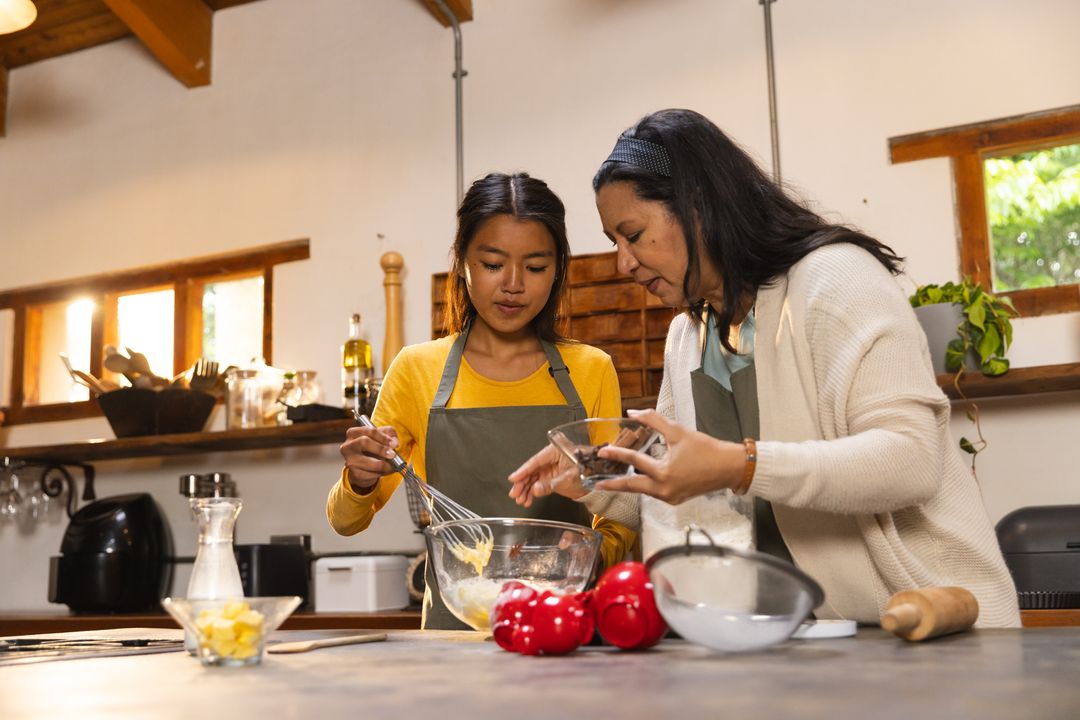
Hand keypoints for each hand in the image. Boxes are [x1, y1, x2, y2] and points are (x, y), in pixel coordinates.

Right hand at [340, 425, 398, 492]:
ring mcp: (349, 460)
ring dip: (384, 465)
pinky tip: (385, 470)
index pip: (370, 431)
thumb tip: (394, 442)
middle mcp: (348, 446)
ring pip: (369, 462)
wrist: (363, 465)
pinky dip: (381, 473)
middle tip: (393, 454)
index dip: (384, 437)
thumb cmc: (372, 447)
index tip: (395, 444)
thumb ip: (389, 434)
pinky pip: (370, 474)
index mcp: (354, 433)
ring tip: (392, 465)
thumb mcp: (381, 436)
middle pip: (365, 442)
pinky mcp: (354, 473)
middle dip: (381, 449)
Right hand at [508, 443, 585, 507]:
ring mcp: (551, 468)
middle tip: (515, 494)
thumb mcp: (569, 478)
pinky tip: (528, 500)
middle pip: (532, 470)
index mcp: (555, 451)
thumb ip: (551, 484)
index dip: (523, 471)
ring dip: (526, 490)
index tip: (513, 479)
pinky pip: (539, 484)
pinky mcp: (552, 476)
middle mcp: (551, 458)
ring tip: (521, 500)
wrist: (599, 479)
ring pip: (533, 478)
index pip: (535, 461)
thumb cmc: (589, 471)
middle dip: (522, 483)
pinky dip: (533, 492)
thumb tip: (535, 489)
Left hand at [592, 409, 743, 504]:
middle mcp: (665, 490)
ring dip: (627, 485)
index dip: (617, 454)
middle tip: (596, 481)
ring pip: (642, 491)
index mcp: (665, 473)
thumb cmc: (706, 449)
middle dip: (613, 484)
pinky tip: (636, 480)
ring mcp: (670, 498)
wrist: (728, 467)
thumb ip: (653, 420)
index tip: (603, 452)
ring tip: (611, 480)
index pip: (634, 461)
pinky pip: (654, 493)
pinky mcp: (675, 499)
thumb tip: (633, 412)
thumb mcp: (678, 431)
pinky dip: (644, 486)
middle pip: (632, 487)